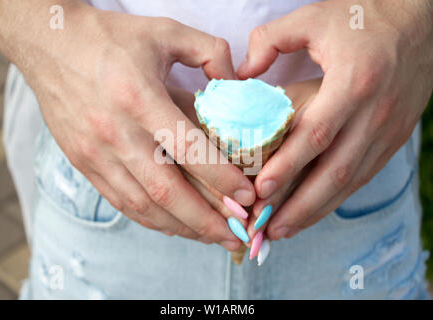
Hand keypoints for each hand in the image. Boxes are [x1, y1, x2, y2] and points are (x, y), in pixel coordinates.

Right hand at [0, 0, 255, 249]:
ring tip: (212, 237)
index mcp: (139, 97)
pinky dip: (152, 219)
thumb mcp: (165, 31)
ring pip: (143, 205)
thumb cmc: (110, 38)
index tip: (247, 197)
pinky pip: (121, 201)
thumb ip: (210, 52)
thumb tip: (237, 83)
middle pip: (167, 190)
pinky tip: (175, 225)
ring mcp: (96, 153)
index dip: (221, 178)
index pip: (188, 149)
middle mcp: (115, 133)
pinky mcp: (84, 163)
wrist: (50, 45)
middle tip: (238, 235)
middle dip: (206, 220)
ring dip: (181, 227)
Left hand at [237, 0, 432, 239]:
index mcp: (353, 83)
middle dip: (298, 207)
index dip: (287, 167)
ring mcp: (387, 131)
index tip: (259, 192)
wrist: (417, 22)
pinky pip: (362, 176)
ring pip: (349, 183)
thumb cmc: (362, 18)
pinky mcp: (393, 139)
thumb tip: (241, 73)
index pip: (316, 135)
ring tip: (283, 230)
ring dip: (315, 211)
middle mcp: (374, 115)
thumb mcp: (312, 18)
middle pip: (334, 173)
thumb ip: (270, 41)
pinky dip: (335, 198)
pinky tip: (312, 210)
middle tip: (266, 230)